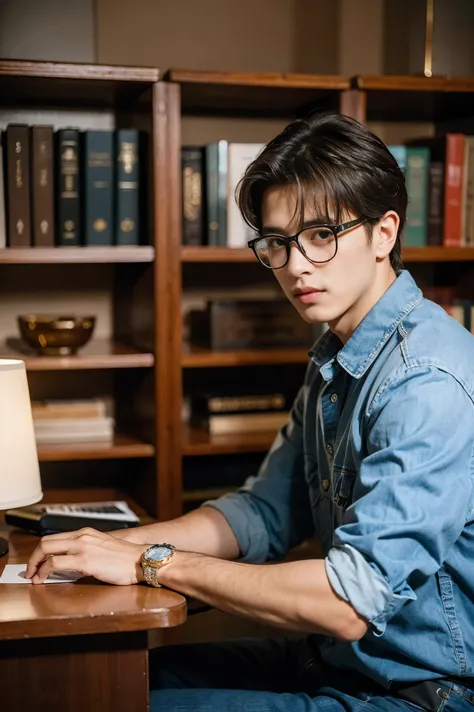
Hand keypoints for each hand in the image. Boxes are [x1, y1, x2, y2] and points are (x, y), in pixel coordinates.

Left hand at [25, 528, 148, 585]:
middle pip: (46, 541)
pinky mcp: (85, 560)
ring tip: (34, 576)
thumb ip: (85, 551)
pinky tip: (43, 579)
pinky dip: (44, 571)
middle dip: (33, 557)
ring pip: (47, 550)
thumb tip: (69, 563)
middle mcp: (81, 536)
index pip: (54, 537)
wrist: (140, 560)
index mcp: (85, 533)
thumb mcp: (101, 548)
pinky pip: (55, 563)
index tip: (38, 562)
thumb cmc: (125, 558)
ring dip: (35, 565)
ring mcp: (82, 547)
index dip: (41, 551)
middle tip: (30, 570)